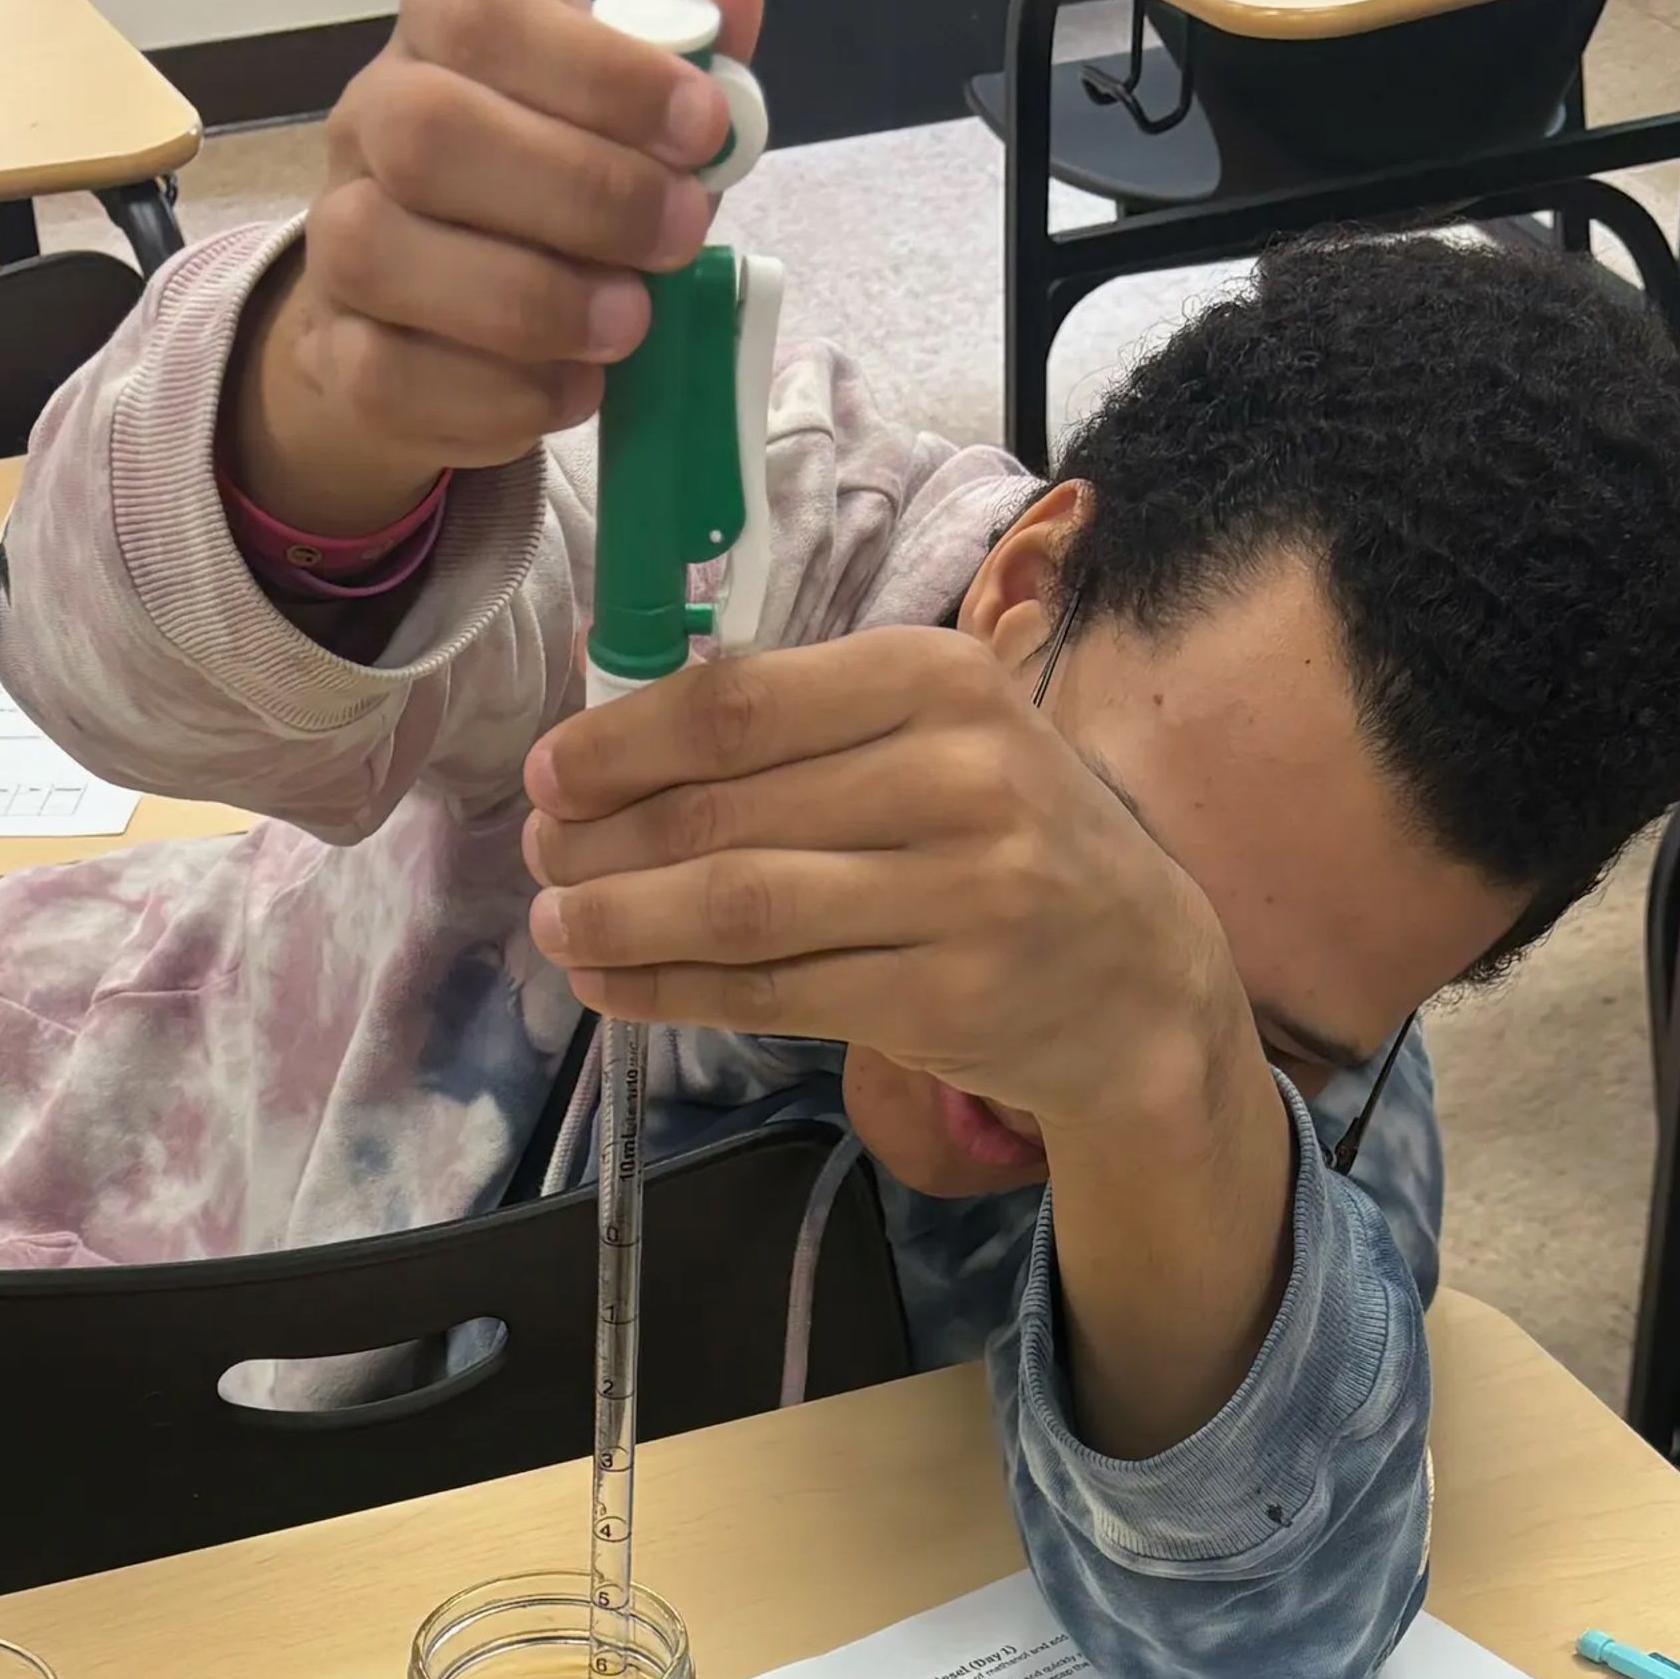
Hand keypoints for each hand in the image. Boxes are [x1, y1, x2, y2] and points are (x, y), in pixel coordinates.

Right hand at [224, 0, 761, 540]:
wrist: (432, 319)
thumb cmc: (548, 190)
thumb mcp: (625, 109)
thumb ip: (678, 43)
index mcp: (444, 26)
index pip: (486, 13)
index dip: (600, 71)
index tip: (702, 130)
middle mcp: (371, 117)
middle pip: (429, 131)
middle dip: (577, 190)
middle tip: (678, 238)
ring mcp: (336, 239)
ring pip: (384, 251)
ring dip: (530, 299)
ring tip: (628, 326)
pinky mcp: (336, 355)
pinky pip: (388, 376)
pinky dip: (498, 395)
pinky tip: (573, 390)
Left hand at [524, 623, 1294, 1448]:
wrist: (1142, 978)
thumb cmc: (1012, 840)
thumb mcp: (939, 741)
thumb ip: (808, 729)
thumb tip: (619, 738)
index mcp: (941, 679)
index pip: (742, 703)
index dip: (624, 743)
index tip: (549, 772)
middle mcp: (959, 777)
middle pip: (728, 810)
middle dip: (605, 839)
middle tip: (537, 856)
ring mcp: (957, 895)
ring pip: (739, 906)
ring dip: (621, 919)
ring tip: (555, 924)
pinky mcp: (940, 998)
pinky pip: (771, 993)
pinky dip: (674, 990)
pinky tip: (614, 986)